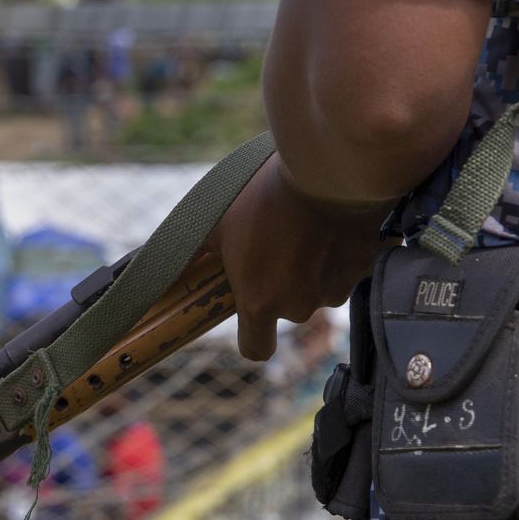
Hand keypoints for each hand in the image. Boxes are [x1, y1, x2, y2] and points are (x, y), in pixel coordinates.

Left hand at [207, 154, 397, 360]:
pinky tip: (335, 220)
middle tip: (278, 240)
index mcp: (260, 302)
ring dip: (316, 265)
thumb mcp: (214, 222)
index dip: (254, 336)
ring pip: (323, 287)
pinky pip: (353, 265)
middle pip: (290, 308)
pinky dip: (346, 249)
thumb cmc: (266, 194)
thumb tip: (148, 268)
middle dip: (284, 282)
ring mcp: (338, 288)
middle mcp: (300, 306)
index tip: (253, 314)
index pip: (256, 350)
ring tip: (307, 225)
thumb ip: (188, 254)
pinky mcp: (369, 268)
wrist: (332, 169)